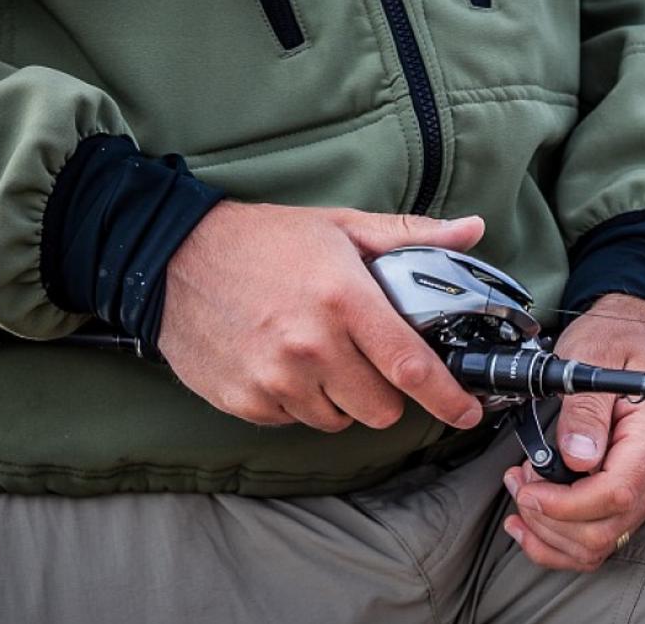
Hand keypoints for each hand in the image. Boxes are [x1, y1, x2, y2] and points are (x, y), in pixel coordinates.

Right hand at [158, 201, 485, 431]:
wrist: (172, 257)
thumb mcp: (341, 225)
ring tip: (317, 354)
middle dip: (385, 392)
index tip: (467, 412)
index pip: (411, 366)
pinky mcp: (245, 401)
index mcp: (344, 299)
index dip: (447, 398)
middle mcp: (311, 345)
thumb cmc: (265, 239)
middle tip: (366, 358)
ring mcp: (275, 379)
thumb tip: (472, 230)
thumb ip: (410, 236)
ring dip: (340, 398)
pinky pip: (294, 421)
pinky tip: (282, 363)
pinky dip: (298, 401)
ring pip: (338, 419)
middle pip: (381, 408)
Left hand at [502, 293, 644, 571]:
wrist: (632, 338)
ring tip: (521, 492)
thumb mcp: (592, 357)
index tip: (528, 490)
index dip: (565, 504)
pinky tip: (529, 524)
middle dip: (549, 517)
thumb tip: (578, 456)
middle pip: (605, 528)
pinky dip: (559, 541)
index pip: (616, 493)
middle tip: (518, 482)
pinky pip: (599, 538)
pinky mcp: (632, 496)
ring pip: (599, 543)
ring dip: (548, 531)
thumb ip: (586, 410)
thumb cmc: (614, 342)